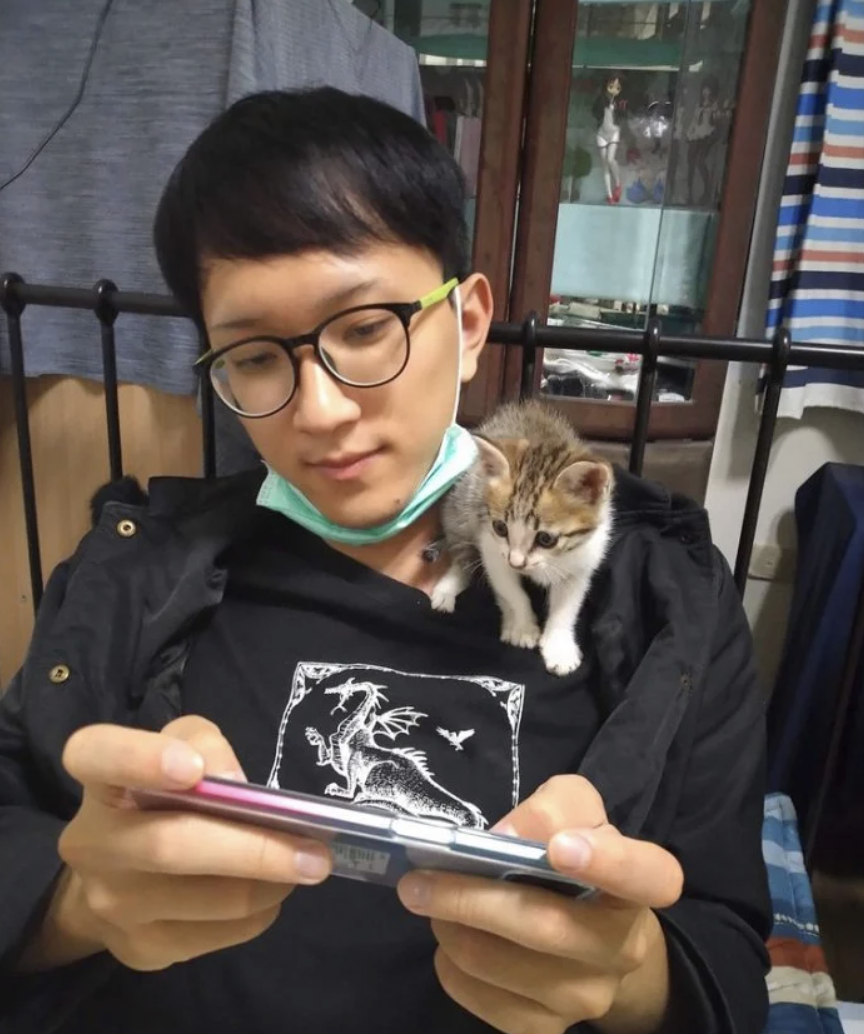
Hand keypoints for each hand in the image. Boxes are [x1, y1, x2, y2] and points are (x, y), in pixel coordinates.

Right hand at [35, 717, 331, 971]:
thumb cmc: (160, 794)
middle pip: (170, 846)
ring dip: (268, 883)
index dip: (142, 759)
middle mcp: (91, 842)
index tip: (193, 772)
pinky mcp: (142, 948)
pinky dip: (258, 912)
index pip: (98, 755)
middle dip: (253, 849)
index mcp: (98, 777)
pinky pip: (216, 934)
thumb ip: (204, 745)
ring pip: (203, 900)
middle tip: (314, 851)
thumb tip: (233, 784)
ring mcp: (111, 903)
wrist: (115, 877)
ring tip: (304, 865)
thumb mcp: (182, 748)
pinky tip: (271, 891)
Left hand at [396, 775, 682, 1033]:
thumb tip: (503, 838)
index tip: (560, 848)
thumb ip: (549, 809)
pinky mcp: (547, 1029)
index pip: (649, 877)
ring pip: (501, 967)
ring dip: (451, 929)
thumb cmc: (580, 854)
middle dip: (471, 899)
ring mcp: (587, 997)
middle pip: (545, 927)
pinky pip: (482, 1001)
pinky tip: (450, 937)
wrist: (592, 933)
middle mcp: (622, 949)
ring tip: (430, 900)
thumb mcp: (574, 810)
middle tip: (418, 879)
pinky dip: (451, 966)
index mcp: (640, 886)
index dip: (609, 863)